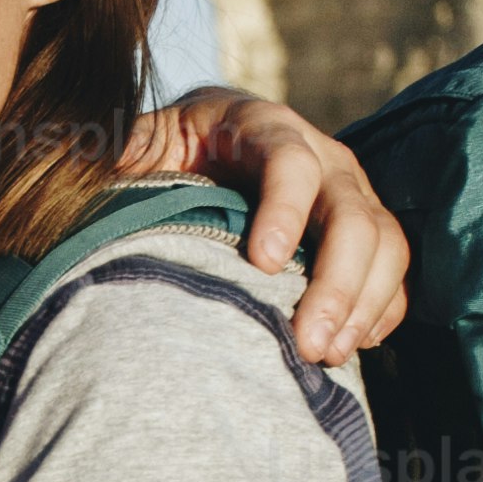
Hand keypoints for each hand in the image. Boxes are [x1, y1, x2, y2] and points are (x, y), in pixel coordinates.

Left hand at [124, 87, 408, 362]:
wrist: (210, 151)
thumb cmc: (169, 151)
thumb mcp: (140, 140)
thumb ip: (121, 150)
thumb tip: (88, 157)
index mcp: (263, 126)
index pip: (290, 161)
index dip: (283, 210)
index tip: (262, 264)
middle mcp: (323, 156)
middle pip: (353, 214)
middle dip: (336, 282)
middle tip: (306, 343)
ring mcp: (351, 196)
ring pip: (385, 245)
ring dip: (362, 304)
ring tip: (325, 355)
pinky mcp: (367, 236)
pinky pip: (394, 274)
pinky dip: (379, 311)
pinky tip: (349, 349)